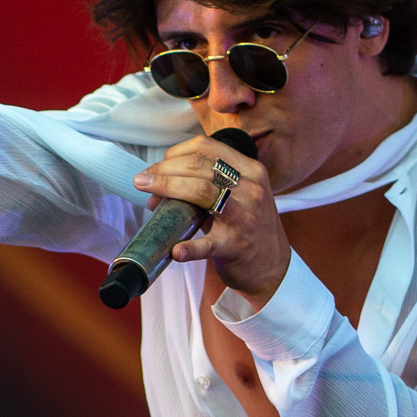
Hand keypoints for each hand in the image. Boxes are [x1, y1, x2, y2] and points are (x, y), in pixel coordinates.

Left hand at [133, 130, 290, 308]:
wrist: (272, 269)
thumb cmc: (249, 229)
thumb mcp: (238, 198)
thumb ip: (205, 188)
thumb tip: (158, 188)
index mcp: (250, 170)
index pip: (207, 147)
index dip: (176, 153)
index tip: (158, 165)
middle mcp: (250, 188)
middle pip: (199, 167)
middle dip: (164, 170)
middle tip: (143, 180)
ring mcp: (245, 216)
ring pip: (201, 192)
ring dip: (168, 189)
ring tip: (149, 198)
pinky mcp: (237, 246)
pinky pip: (209, 244)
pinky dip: (190, 247)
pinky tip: (176, 250)